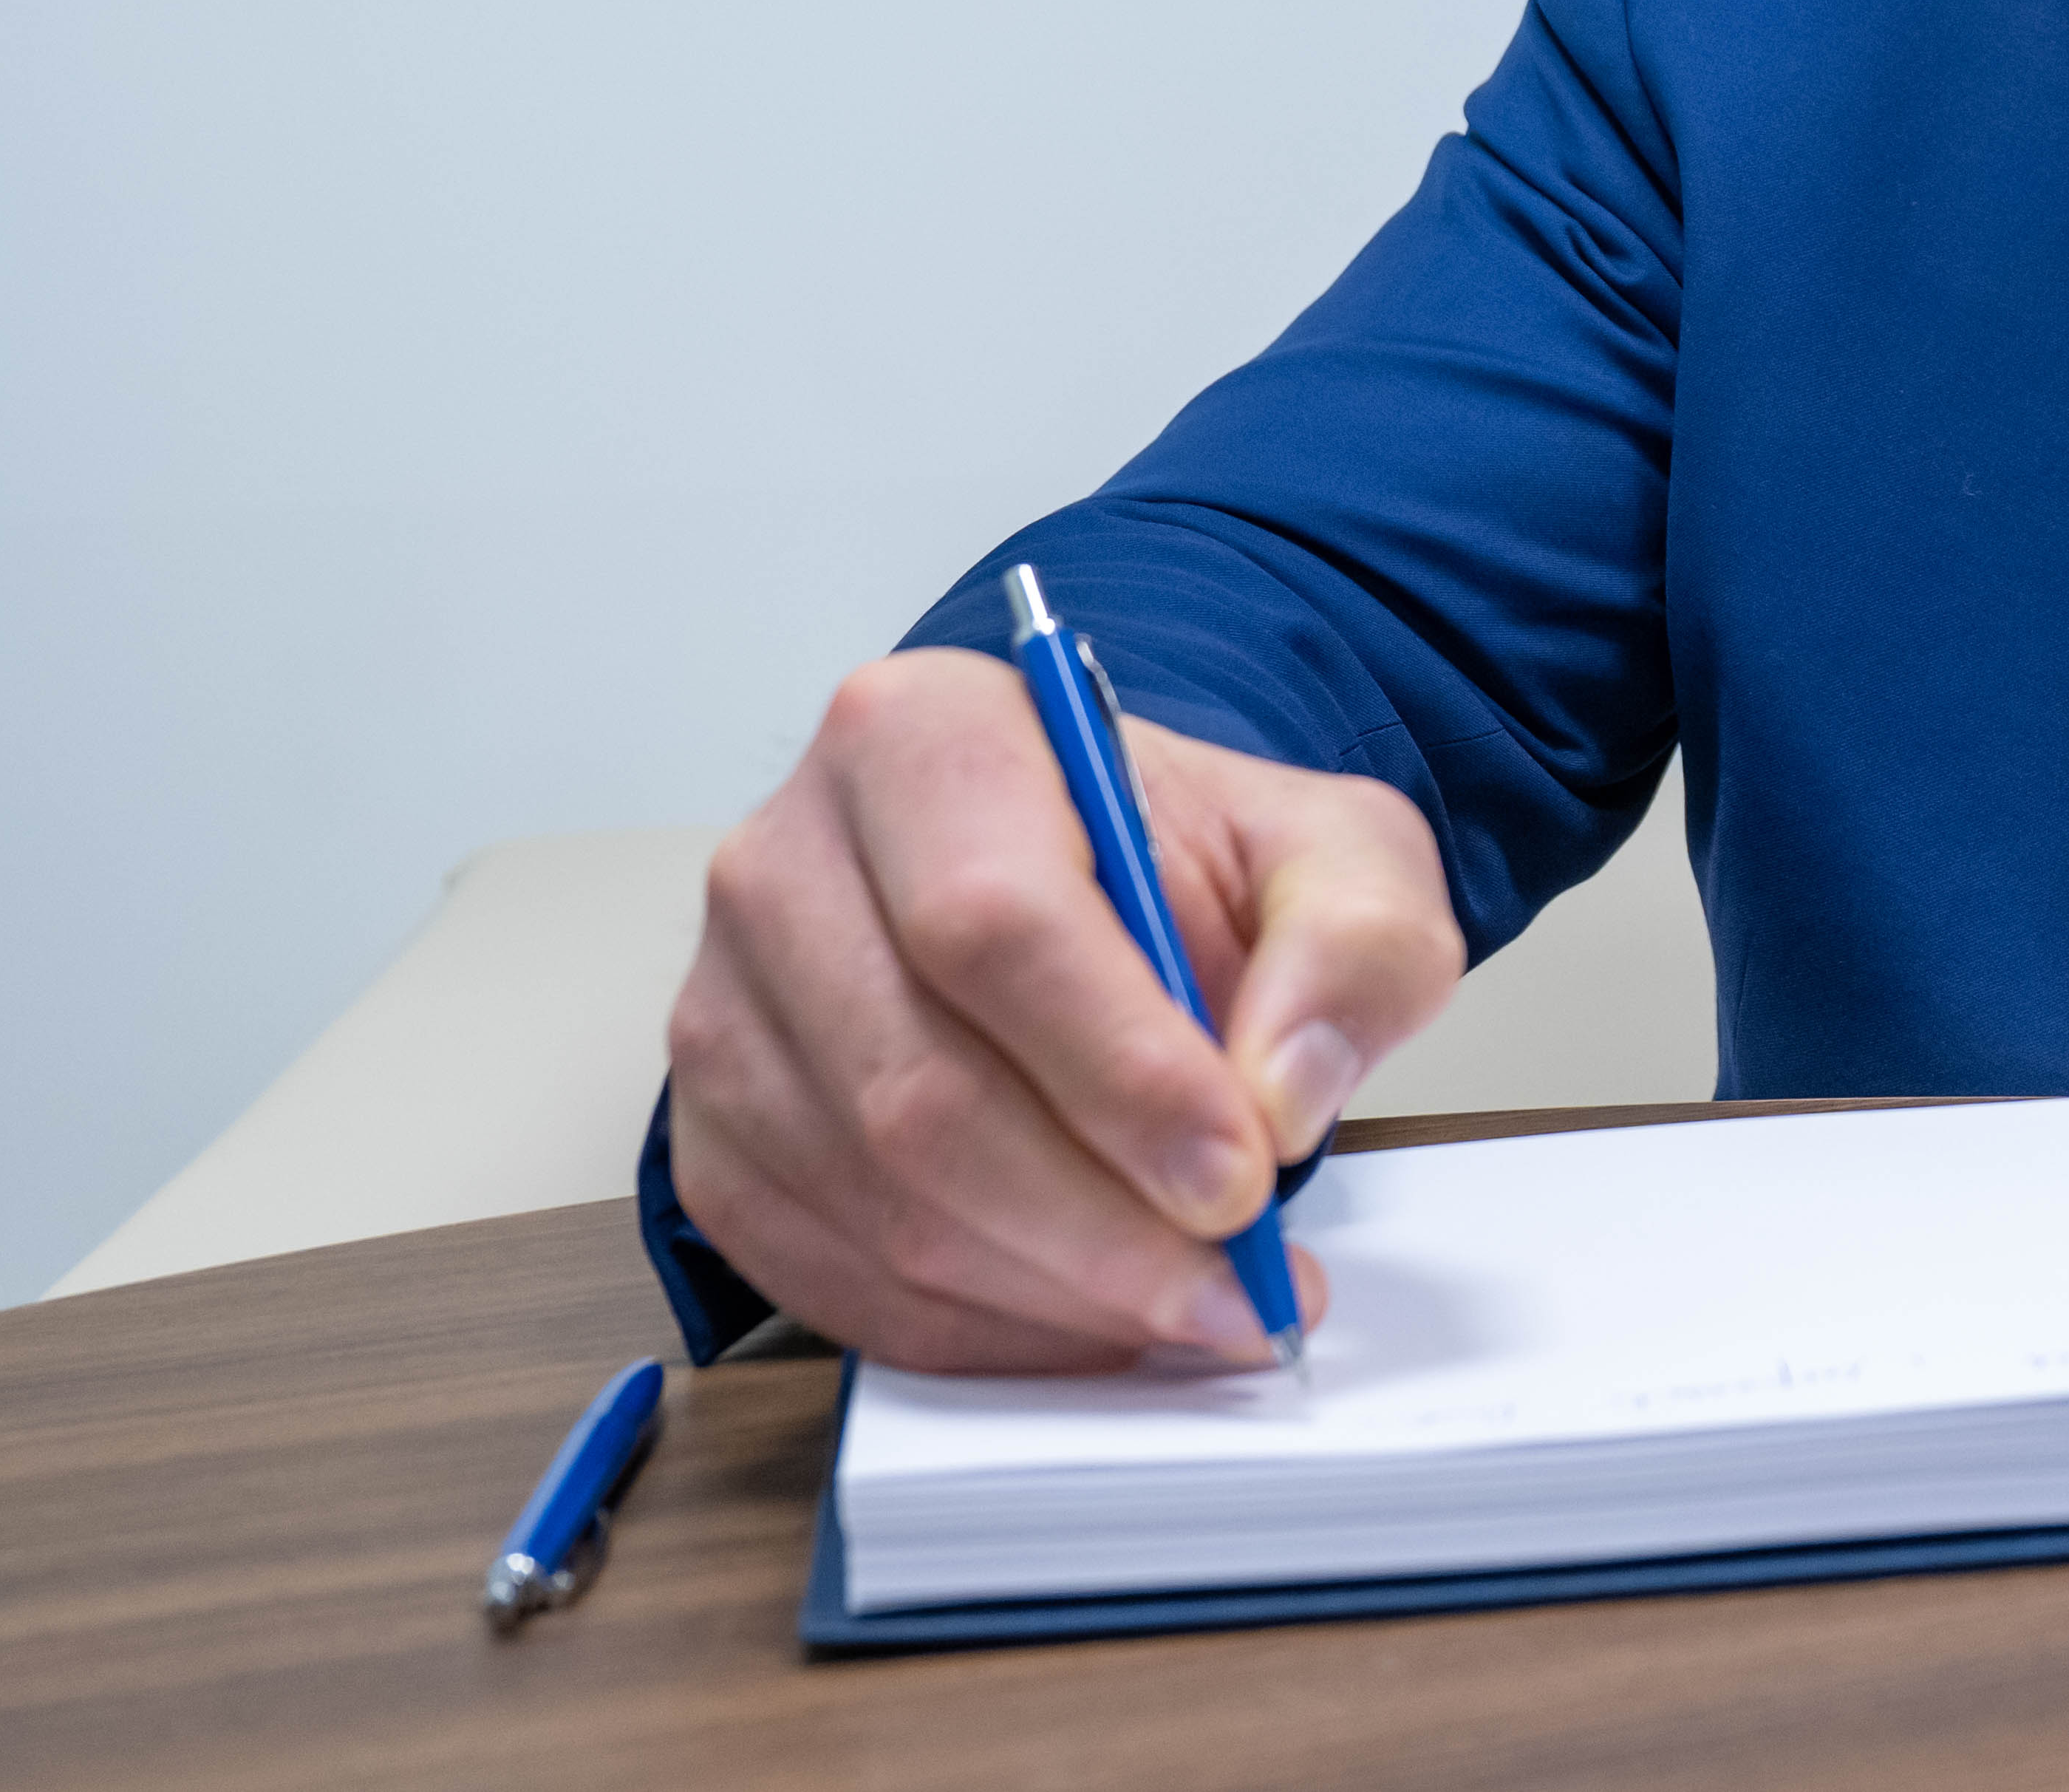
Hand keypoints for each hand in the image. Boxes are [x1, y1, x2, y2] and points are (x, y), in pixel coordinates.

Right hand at [666, 646, 1463, 1370]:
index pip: (993, 921)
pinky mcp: (714, 1142)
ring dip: (1053, 1291)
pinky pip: (831, 1277)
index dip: (1118, 1071)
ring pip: (875, 1201)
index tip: (1241, 1175)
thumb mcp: (1329, 849)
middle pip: (919, 1086)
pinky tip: (1094, 1321)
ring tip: (1198, 1309)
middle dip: (1099, 1222)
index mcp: (920, 739)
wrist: (1081, 884)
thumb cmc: (1177, 861)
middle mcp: (785, 864)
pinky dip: (980, 1330)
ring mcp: (725, 1010)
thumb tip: (1282, 1092)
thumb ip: (1355, 939)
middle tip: (1240, 1289)